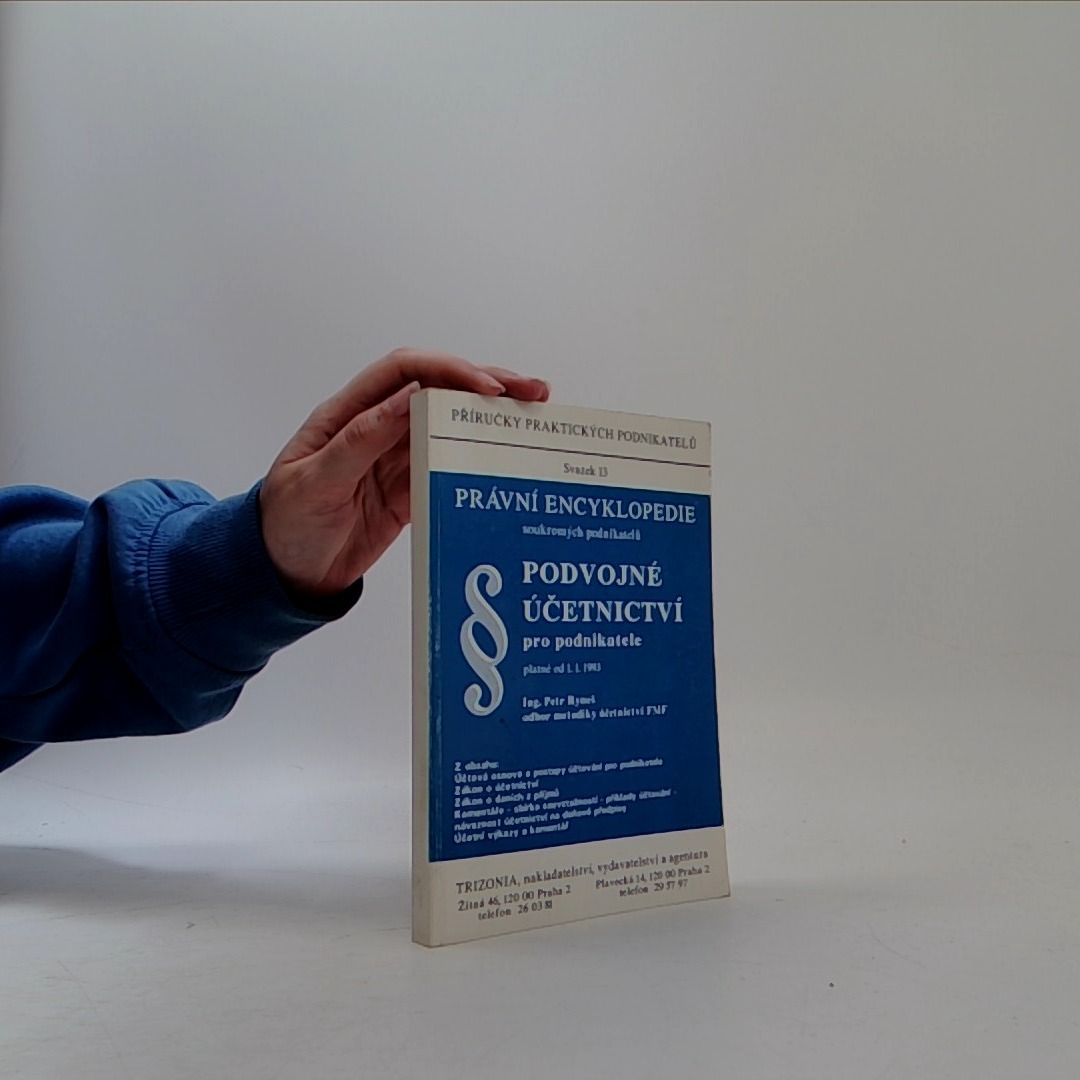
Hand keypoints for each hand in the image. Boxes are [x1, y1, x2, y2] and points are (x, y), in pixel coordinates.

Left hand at [259, 348, 549, 598]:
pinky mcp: (408, 493)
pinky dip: (480, 461)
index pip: (404, 373)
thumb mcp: (314, 482)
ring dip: (491, 420)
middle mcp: (377, 428)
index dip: (448, 371)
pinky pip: (449, 468)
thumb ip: (360, 440)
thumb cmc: (284, 524)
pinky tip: (509, 460)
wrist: (282, 576)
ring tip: (536, 417)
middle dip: (487, 386)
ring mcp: (395, 460)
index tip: (487, 388)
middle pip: (438, 392)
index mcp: (348, 414)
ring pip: (451, 427)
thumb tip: (408, 397)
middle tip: (534, 391)